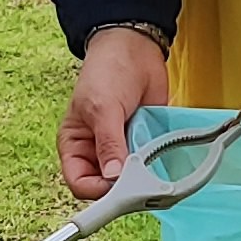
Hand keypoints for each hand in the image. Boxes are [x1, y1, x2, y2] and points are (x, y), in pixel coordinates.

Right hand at [60, 23, 169, 200]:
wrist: (135, 48)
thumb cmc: (107, 72)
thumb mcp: (103, 108)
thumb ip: (108, 144)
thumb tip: (114, 177)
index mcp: (76, 147)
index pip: (80, 184)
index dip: (97, 192)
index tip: (119, 190)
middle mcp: (97, 153)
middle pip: (108, 188)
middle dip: (125, 186)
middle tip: (143, 182)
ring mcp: (123, 150)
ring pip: (133, 180)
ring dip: (145, 176)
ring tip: (154, 164)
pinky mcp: (145, 145)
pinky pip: (152, 166)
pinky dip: (160, 165)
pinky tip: (165, 158)